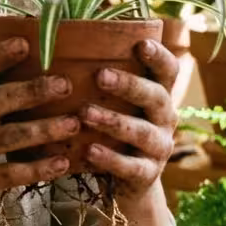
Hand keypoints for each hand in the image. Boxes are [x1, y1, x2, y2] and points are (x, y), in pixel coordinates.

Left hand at [78, 38, 178, 203]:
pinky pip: (131, 167)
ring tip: (85, 113)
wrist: (125, 182)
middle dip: (129, 85)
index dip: (159, 56)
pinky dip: (111, 159)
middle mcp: (165, 118)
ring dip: (114, 121)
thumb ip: (98, 79)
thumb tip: (56, 44)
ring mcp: (159, 147)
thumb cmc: (111, 129)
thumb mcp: (111, 102)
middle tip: (100, 76)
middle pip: (156, 96)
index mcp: (158, 94)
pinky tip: (89, 150)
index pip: (168, 70)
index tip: (141, 44)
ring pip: (142, 132)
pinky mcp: (147, 174)